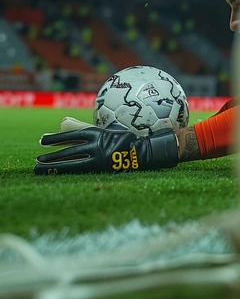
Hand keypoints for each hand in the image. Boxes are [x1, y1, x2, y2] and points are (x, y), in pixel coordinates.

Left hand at [34, 125, 178, 174]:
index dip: (55, 138)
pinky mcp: (101, 168)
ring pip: (70, 162)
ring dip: (53, 165)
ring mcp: (98, 157)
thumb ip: (92, 129)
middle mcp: (95, 145)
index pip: (71, 135)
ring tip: (39, 168)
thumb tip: (69, 122)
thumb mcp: (109, 130)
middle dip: (51, 154)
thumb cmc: (125, 140)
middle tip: (38, 158)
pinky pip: (79, 170)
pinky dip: (65, 172)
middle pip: (68, 150)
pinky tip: (55, 175)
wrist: (142, 153)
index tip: (43, 140)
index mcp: (97, 133)